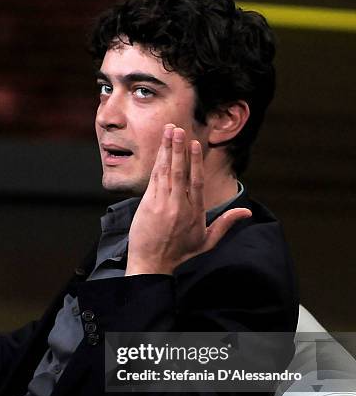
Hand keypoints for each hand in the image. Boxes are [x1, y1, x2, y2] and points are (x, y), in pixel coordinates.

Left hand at [125, 125, 251, 274]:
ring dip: (167, 151)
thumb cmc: (180, 254)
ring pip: (166, 172)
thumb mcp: (207, 242)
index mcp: (195, 213)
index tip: (195, 144)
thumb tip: (248, 212)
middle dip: (179, 149)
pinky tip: (158, 151)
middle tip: (178, 129)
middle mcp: (179, 206)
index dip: (195, 161)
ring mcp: (162, 204)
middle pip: (180, 172)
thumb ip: (226, 224)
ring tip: (168, 132)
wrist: (152, 265)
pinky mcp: (147, 205)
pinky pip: (153, 179)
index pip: (197, 182)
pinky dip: (156, 164)